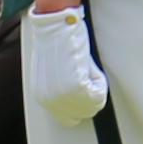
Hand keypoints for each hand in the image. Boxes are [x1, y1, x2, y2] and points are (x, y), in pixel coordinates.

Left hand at [24, 3, 108, 125]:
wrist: (55, 26)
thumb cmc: (55, 42)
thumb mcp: (51, 73)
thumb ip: (59, 90)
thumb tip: (76, 99)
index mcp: (42, 97)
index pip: (68, 117)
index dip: (81, 106)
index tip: (86, 93)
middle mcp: (51, 100)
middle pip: (84, 113)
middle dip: (91, 96)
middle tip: (87, 76)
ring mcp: (63, 95)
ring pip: (93, 104)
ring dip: (96, 86)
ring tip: (86, 69)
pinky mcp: (76, 86)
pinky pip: (99, 93)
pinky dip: (100, 80)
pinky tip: (88, 66)